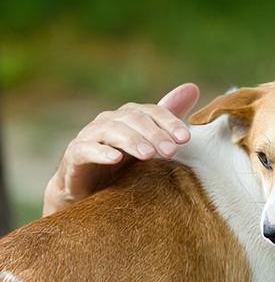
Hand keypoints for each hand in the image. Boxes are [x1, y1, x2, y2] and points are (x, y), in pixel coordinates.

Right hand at [42, 83, 199, 216]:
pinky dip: (100, 152)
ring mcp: (89, 137)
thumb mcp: (150, 143)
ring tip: (149, 155)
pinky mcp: (74, 156)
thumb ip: (168, 119)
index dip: (169, 122)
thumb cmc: (124, 166)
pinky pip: (85, 150)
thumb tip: (193, 88)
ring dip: (132, 141)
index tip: (186, 138)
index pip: (152, 112)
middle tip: (171, 151)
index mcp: (130, 117)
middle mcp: (109, 121)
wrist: (89, 193)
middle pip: (133, 119)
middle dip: (154, 134)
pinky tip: (115, 158)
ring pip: (111, 131)